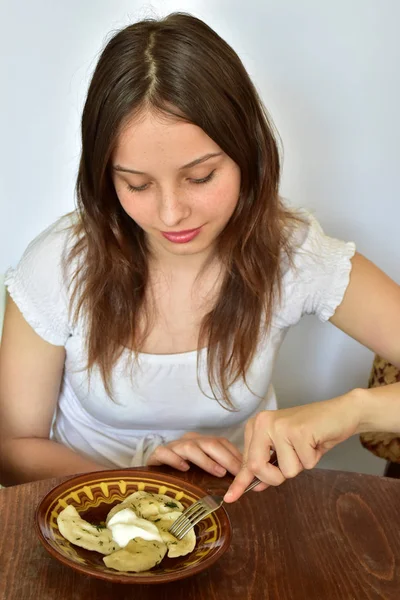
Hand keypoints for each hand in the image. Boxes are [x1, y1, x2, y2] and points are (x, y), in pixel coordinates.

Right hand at [147, 432, 242, 477]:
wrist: (154, 473)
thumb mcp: (205, 470)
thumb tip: (247, 482)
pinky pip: (165, 453)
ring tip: (218, 472)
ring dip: (206, 460)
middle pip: (210, 444)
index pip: (222, 443)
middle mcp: (189, 440)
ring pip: (190, 447)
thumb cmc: (183, 473)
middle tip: (239, 474)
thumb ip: (222, 471)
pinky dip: (175, 459)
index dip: (236, 456)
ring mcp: (173, 446)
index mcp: (202, 441)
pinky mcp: (157, 454)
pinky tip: (184, 468)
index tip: (249, 472)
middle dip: (227, 458)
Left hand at [224, 391, 362, 501]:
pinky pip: (305, 464)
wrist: (341, 412)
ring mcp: (279, 426)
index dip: (240, 482)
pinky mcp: (298, 431)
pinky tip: (316, 442)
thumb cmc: (313, 431)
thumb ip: (269, 464)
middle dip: (276, 476)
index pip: (246, 461)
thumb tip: (255, 486)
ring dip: (301, 465)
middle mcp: (263, 423)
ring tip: (307, 445)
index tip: (229, 498)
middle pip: (258, 468)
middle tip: (293, 460)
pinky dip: (314, 459)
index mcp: (256, 426)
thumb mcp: (286, 449)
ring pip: (286, 471)